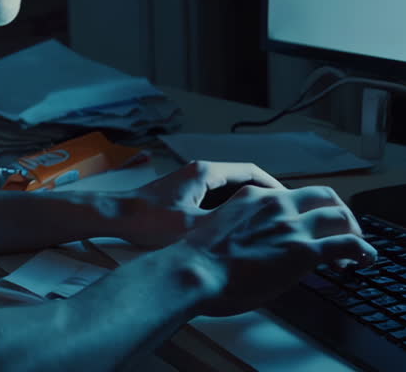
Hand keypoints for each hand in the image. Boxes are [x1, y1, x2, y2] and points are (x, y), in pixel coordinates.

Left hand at [116, 160, 285, 248]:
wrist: (115, 215)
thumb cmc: (149, 220)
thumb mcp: (193, 227)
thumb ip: (226, 227)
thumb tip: (257, 234)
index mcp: (206, 172)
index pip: (251, 171)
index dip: (274, 186)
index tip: (290, 201)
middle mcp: (200, 171)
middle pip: (242, 178)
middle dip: (264, 195)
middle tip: (282, 213)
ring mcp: (190, 180)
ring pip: (229, 187)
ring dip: (247, 201)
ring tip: (265, 222)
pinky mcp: (182, 191)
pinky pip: (215, 195)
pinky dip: (230, 207)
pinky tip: (236, 226)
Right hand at [178, 184, 376, 316]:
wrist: (193, 270)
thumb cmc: (197, 260)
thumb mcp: (221, 230)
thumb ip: (242, 229)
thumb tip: (252, 246)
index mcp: (254, 197)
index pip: (292, 195)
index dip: (309, 210)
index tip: (312, 223)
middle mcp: (277, 204)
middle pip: (323, 196)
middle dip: (339, 212)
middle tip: (344, 230)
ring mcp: (292, 225)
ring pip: (339, 216)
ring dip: (354, 230)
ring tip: (359, 248)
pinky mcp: (304, 250)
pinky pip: (348, 244)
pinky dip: (363, 250)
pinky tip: (367, 259)